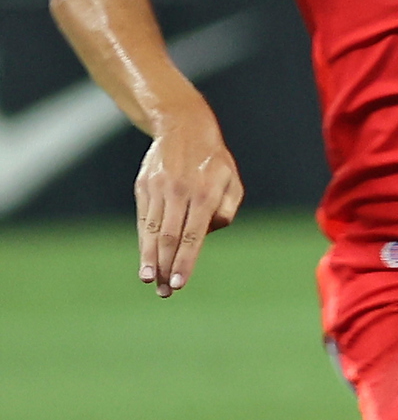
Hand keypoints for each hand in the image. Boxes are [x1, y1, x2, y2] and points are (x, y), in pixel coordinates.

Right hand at [135, 111, 240, 296]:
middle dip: (164, 267)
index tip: (178, 283)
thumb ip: (226, 211)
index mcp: (206, 193)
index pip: (193, 236)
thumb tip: (207, 235)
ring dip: (149, 258)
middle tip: (163, 292)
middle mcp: (180, 192)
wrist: (183, 127)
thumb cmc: (214, 163)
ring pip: (151, 229)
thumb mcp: (233, 183)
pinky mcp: (144, 186)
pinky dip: (143, 240)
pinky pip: (143, 218)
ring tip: (148, 279)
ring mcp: (159, 188)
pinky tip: (145, 257)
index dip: (184, 261)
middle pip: (168, 237)